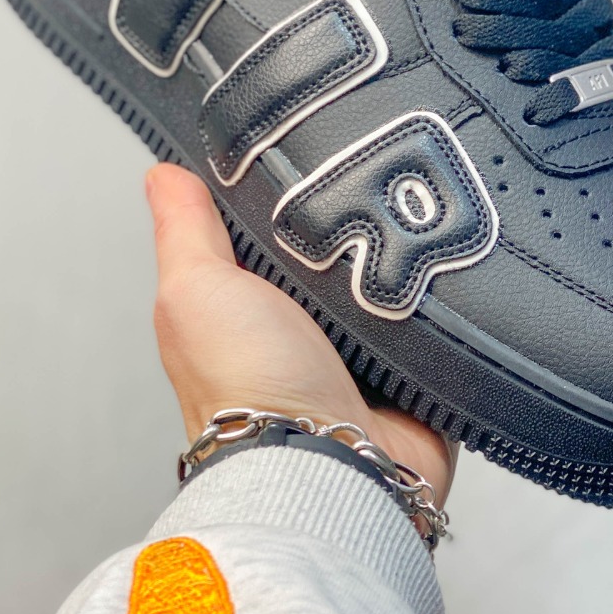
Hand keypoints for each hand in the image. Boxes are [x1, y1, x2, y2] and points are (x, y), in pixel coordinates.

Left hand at [146, 164, 455, 506]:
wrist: (327, 465)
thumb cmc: (247, 389)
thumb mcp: (196, 288)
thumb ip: (185, 230)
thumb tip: (162, 174)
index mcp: (247, 309)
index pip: (272, 233)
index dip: (289, 194)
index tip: (312, 148)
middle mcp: (304, 333)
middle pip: (342, 253)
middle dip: (360, 224)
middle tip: (377, 189)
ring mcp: (364, 357)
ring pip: (396, 283)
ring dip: (408, 262)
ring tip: (420, 225)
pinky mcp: (418, 377)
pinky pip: (445, 324)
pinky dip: (449, 304)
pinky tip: (449, 274)